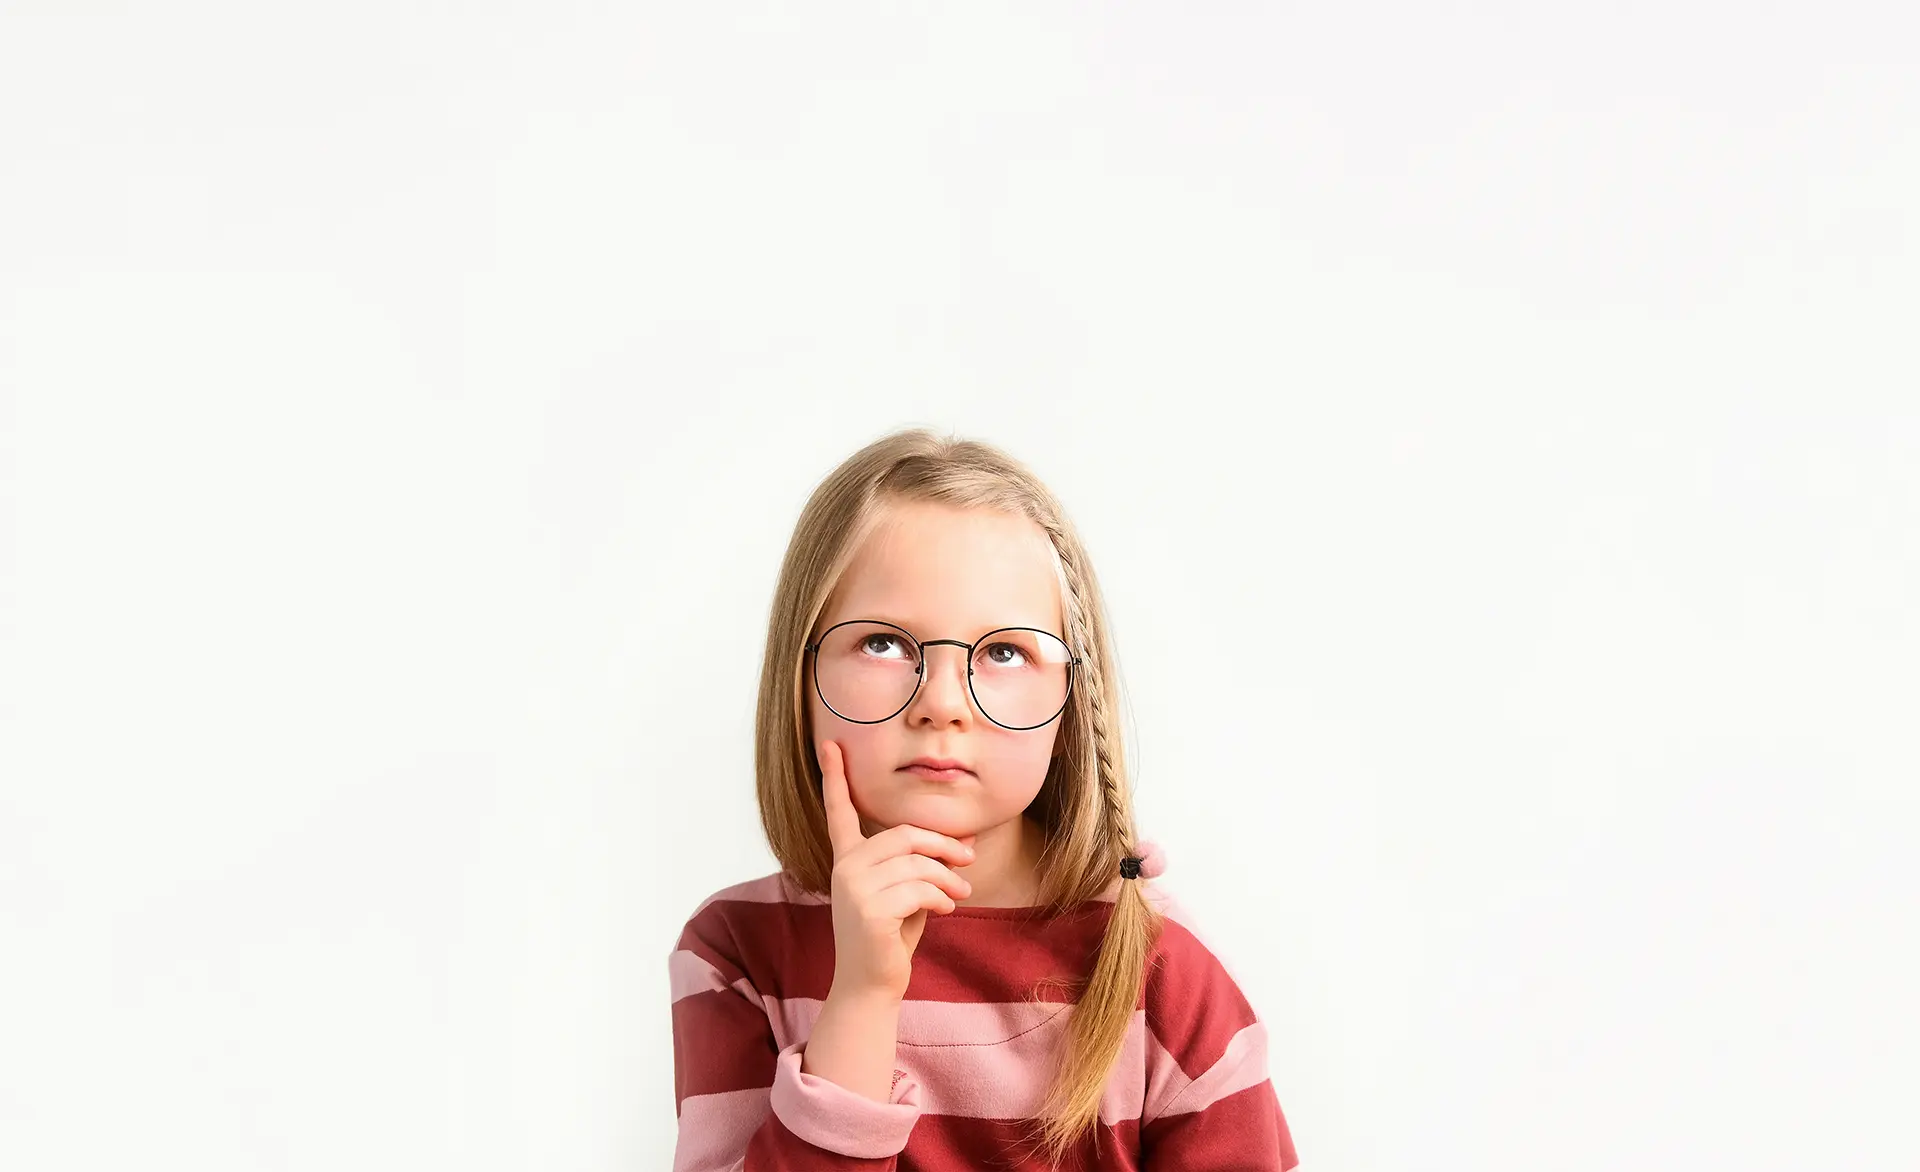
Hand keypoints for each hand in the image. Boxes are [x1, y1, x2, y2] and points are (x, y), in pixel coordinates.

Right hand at [818, 739, 976, 999]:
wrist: (871, 986)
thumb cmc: (891, 937)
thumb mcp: (909, 892)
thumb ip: (925, 862)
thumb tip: (966, 834)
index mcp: (848, 859)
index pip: (839, 812)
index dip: (834, 777)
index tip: (829, 744)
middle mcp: (845, 868)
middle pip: (904, 834)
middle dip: (943, 844)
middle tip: (970, 856)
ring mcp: (853, 888)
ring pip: (917, 863)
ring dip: (949, 878)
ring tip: (961, 893)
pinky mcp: (869, 910)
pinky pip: (920, 888)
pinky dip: (942, 897)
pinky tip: (945, 909)